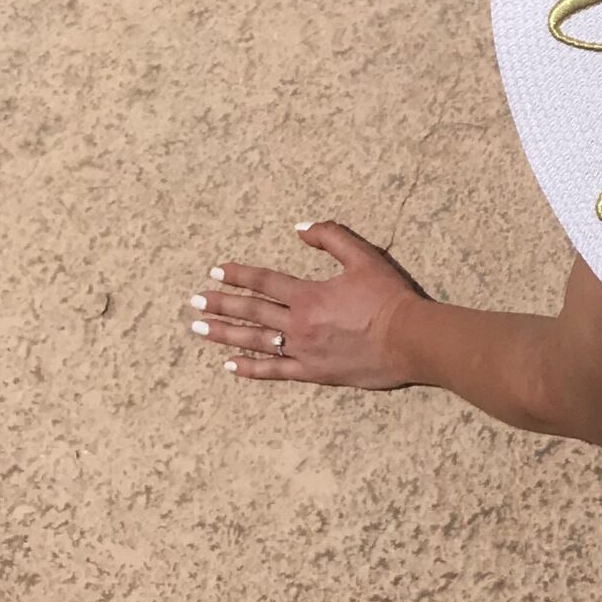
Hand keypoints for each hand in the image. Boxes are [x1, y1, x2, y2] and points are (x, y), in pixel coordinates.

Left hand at [183, 219, 429, 388]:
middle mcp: (298, 324)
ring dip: (225, 335)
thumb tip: (300, 228)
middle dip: (220, 305)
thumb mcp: (363, 256)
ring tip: (199, 330)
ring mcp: (303, 351)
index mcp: (309, 294)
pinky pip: (274, 372)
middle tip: (193, 303)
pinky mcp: (312, 373)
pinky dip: (250, 368)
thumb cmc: (387, 297)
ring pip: (256, 342)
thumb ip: (331, 238)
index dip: (239, 275)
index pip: (264, 281)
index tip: (215, 271)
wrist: (407, 339)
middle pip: (252, 312)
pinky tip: (230, 366)